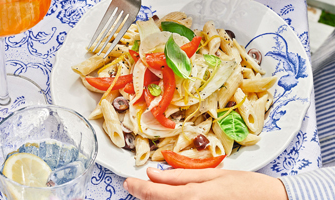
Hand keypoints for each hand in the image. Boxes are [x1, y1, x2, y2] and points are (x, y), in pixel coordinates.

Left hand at [123, 167, 287, 199]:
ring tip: (157, 190)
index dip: (137, 188)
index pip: (154, 194)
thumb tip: (153, 174)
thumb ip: (179, 176)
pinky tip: (173, 196)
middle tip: (138, 184)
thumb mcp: (211, 175)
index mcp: (192, 197)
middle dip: (146, 195)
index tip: (127, 181)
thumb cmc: (244, 186)